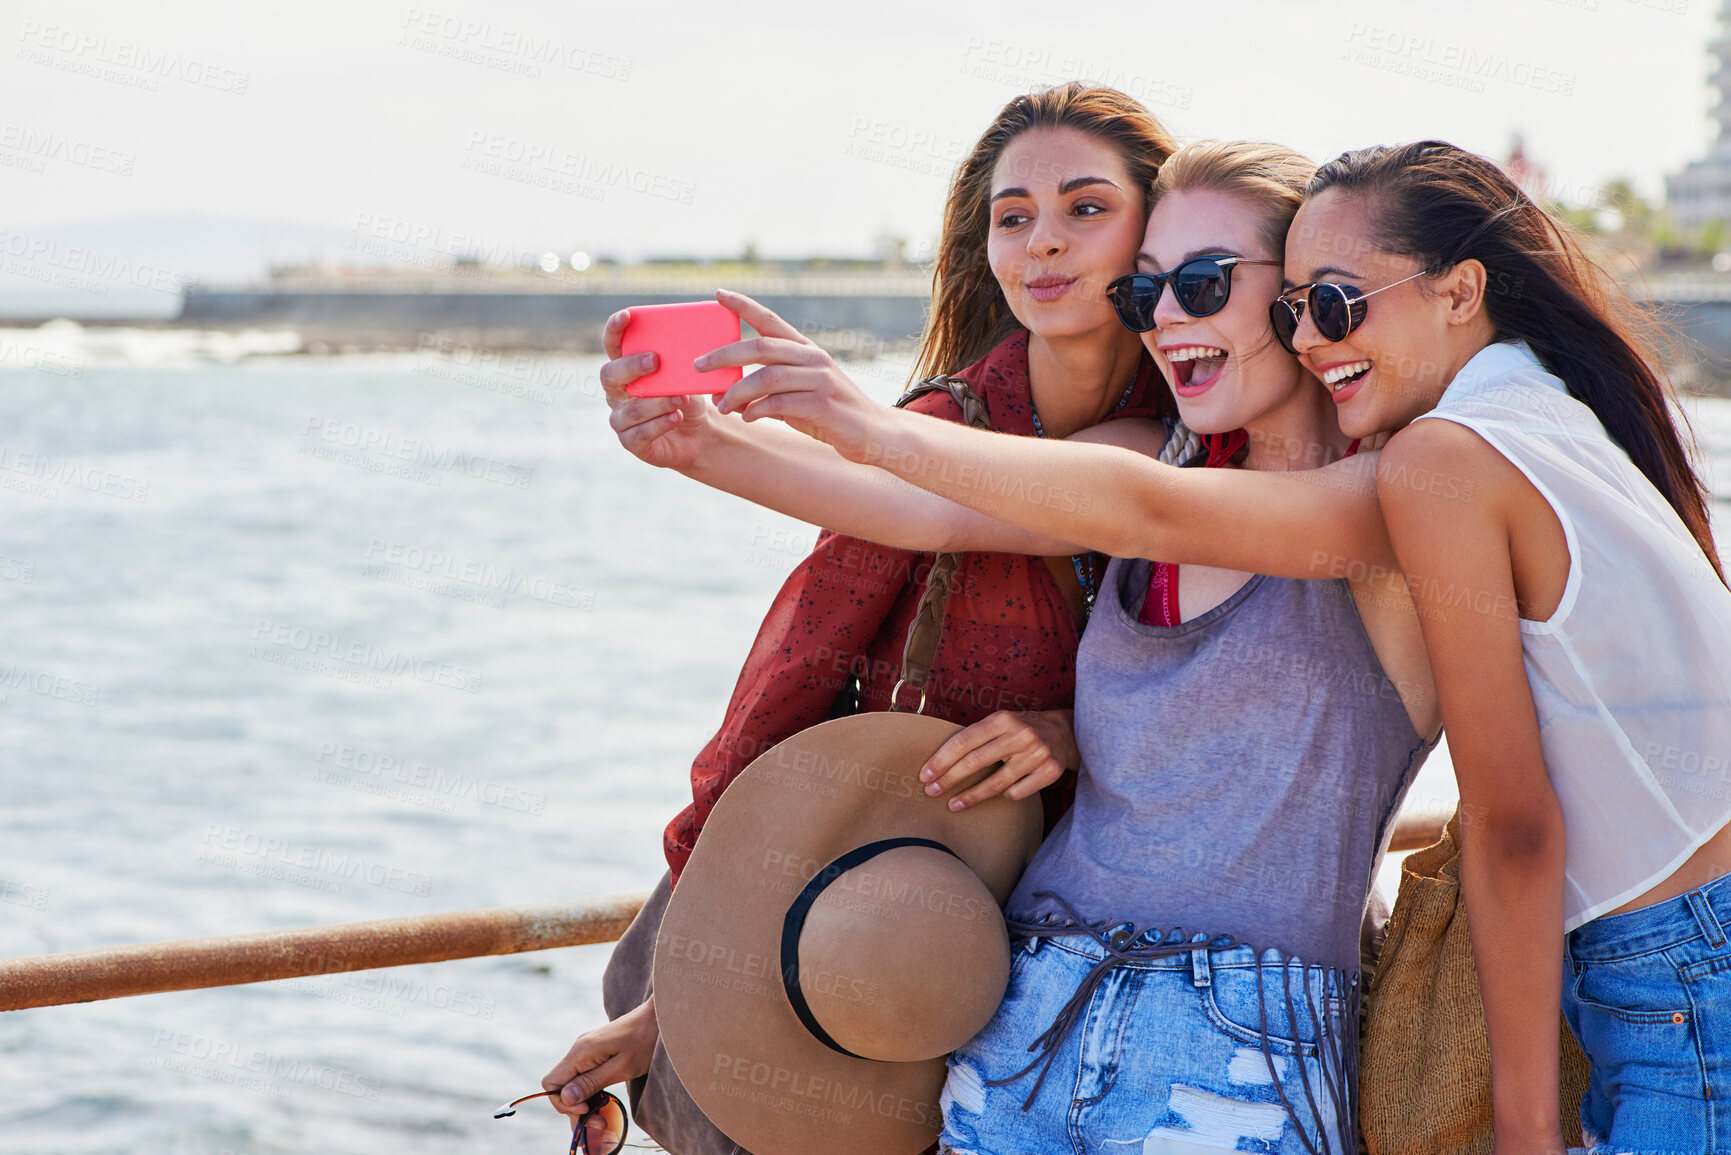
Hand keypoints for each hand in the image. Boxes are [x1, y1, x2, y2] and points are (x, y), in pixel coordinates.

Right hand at [541, 995, 657, 1120]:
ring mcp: (586, 1051)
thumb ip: (592, 1082)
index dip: (564, 1103)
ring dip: (584, 1103)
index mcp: (581, 1051)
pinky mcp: (595, 1053)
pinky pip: (583, 1077)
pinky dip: (590, 1093)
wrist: (659, 1017)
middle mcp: (579, 1050)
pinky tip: (604, 1103)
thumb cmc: (645, 1040)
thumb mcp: (622, 1067)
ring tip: (603, 1118)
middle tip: (599, 1122)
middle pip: (561, 1087)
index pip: (551, 1084)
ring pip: (572, 1084)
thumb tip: (565, 1098)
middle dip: (575, 1108)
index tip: (587, 1110)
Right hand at [599, 309, 721, 471]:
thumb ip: (684, 354)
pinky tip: (676, 417)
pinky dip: (659, 424)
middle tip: (656, 360)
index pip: (612, 345)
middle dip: (631, 366)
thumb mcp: (687, 374)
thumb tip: (701, 325)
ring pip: (629, 409)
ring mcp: (621, 419)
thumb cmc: (688, 396)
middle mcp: (617, 393)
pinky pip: (639, 434)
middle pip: (610, 375)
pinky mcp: (631, 442)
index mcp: (626, 368)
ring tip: (680, 397)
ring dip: (655, 401)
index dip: (614, 330)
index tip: (626, 315)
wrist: (700, 433)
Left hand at [703, 290, 886, 462]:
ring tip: (722, 407)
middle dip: (725, 354)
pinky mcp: (822, 405)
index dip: (744, 306)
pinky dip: (758, 410)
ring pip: (767, 377)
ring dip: (738, 392)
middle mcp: (813, 359)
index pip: (771, 320)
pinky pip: (780, 403)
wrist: (872, 435)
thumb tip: (725, 396)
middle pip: (761, 347)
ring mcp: (820, 380)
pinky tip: (747, 417)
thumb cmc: (829, 415)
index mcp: (806, 351)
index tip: (718, 294)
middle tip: (699, 365)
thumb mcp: (797, 396)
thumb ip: (767, 391)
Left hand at [919, 710, 1077, 810]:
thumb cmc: (1022, 729)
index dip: (942, 759)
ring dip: (971, 796)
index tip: (925, 775)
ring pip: (997, 783)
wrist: (1066, 732)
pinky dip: (1005, 795)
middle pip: (976, 762)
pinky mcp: (1051, 771)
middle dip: (949, 779)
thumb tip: (939, 761)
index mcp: (1003, 719)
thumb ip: (977, 736)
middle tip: (931, 792)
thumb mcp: (1001, 723)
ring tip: (953, 805)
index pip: (964, 741)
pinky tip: (1000, 793)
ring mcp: (1038, 753)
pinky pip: (1017, 792)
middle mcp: (1021, 734)